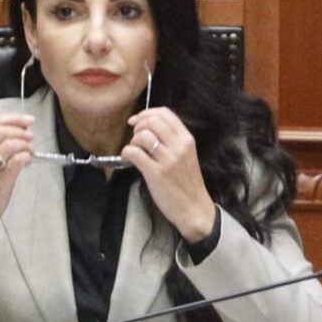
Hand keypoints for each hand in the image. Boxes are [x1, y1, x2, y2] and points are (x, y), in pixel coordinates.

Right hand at [0, 113, 33, 250]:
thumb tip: (16, 131)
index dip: (13, 118)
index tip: (26, 120)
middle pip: (2, 130)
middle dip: (21, 130)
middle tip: (30, 136)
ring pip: (11, 144)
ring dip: (26, 144)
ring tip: (29, 150)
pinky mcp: (0, 181)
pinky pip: (17, 160)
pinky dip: (26, 156)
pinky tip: (27, 160)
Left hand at [122, 107, 215, 242]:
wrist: (194, 208)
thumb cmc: (187, 183)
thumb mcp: (186, 155)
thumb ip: (173, 140)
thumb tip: (148, 128)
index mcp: (187, 139)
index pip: (165, 113)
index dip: (147, 113)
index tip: (137, 120)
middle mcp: (179, 146)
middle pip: (152, 121)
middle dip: (138, 126)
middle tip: (135, 138)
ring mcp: (168, 159)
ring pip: (142, 135)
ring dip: (133, 141)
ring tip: (135, 151)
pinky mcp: (156, 173)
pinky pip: (135, 152)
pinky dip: (127, 152)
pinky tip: (129, 158)